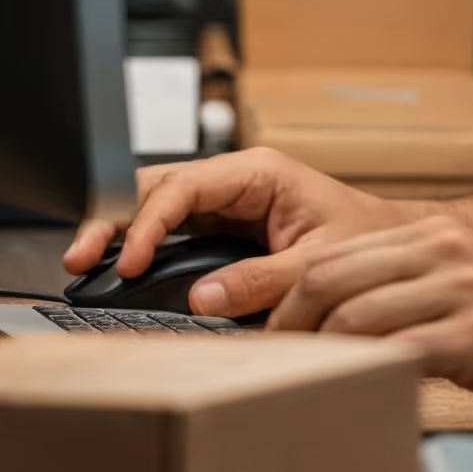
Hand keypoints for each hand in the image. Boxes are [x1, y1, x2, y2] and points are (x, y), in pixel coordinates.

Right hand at [63, 148, 421, 316]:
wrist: (392, 248)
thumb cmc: (366, 241)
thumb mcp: (318, 262)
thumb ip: (264, 280)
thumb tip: (206, 298)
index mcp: (260, 174)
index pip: (185, 186)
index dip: (149, 222)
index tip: (129, 260)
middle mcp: (237, 182)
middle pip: (157, 187)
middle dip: (114, 217)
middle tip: (80, 255)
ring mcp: (227, 203)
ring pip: (157, 206)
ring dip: (119, 230)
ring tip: (83, 260)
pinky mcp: (223, 228)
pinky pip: (172, 230)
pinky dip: (141, 246)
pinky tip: (117, 266)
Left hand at [272, 216, 472, 431]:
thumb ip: (419, 300)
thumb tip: (348, 331)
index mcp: (445, 237)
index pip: (334, 256)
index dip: (286, 299)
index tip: (264, 338)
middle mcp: (449, 250)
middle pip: (327, 277)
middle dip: (283, 327)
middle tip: (265, 371)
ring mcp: (465, 288)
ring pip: (351, 314)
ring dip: (312, 358)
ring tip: (296, 392)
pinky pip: (393, 351)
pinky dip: (359, 377)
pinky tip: (351, 400)